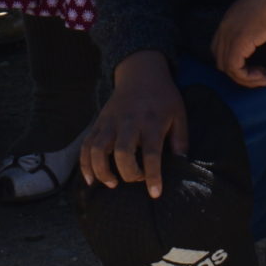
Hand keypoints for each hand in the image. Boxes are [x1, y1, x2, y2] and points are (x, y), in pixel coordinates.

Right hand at [80, 52, 187, 198]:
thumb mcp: (179, 114)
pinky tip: (91, 179)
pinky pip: (86, 144)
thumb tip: (181, 164)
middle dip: (128, 173)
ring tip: (112, 183)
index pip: (151, 153)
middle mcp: (128, 122)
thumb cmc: (163, 97)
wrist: (141, 72)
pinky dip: (85, 163)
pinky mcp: (99, 122)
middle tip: (136, 179)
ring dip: (102, 170)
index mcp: (151, 122)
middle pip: (122, 152)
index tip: (155, 194)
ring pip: (98, 148)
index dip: (152, 176)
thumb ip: (180, 140)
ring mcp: (110, 122)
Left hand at [210, 0, 265, 88]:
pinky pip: (235, 69)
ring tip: (264, 78)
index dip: (234, 60)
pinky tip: (265, 77)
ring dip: (246, 79)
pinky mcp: (240, 41)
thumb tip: (261, 32)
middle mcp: (225, 25)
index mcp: (229, 17)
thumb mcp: (261, 10)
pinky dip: (248, 78)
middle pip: (220, 59)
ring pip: (227, 68)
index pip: (219, 47)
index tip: (254, 65)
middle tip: (259, 74)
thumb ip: (254, 21)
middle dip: (239, 72)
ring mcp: (230, 33)